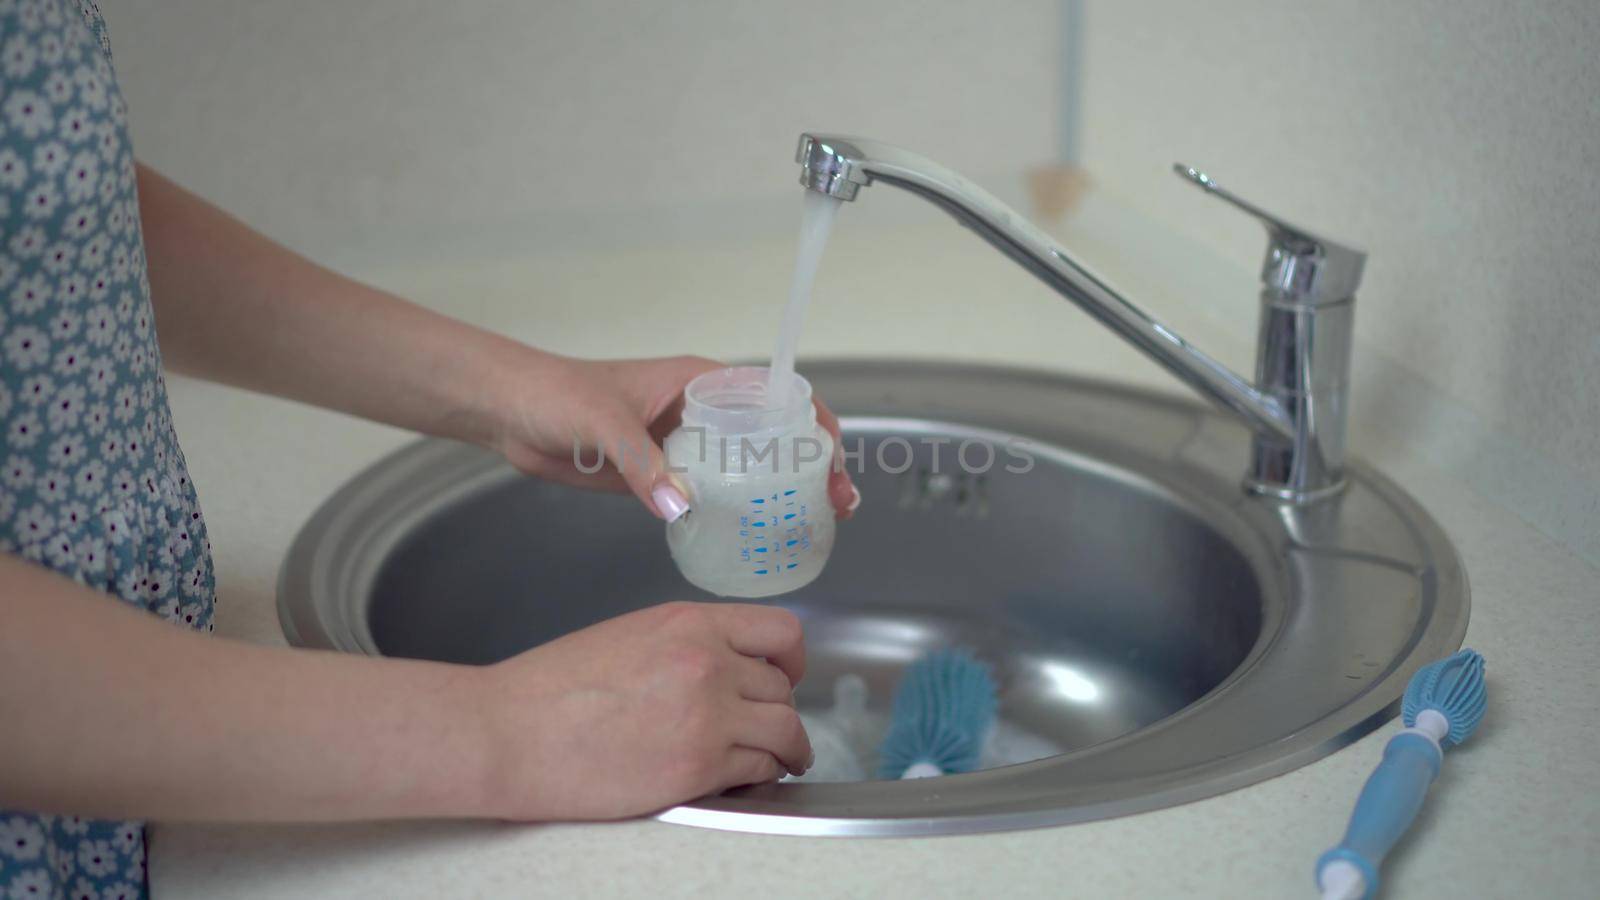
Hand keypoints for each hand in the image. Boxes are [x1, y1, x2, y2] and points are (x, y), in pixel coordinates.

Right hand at [473, 601, 810, 820]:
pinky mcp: (697, 768)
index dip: (792, 660)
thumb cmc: (550, 688)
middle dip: (780, 708)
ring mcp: (707, 717)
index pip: (779, 632)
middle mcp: (707, 663)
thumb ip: (685, 644)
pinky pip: (758, 770)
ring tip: (784, 758)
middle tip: (772, 724)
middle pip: (781, 688)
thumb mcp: (629, 635)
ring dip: (788, 747)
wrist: (509, 732)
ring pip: (784, 730)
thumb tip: (725, 668)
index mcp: (689, 624)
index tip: (788, 675)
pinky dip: (762, 775)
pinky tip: (748, 777)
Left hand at [489, 353, 859, 520]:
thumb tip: (679, 507)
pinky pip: (709, 492)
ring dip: (779, 493)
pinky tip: (751, 536)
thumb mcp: (603, 422)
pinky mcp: (660, 473)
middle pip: (772, 435)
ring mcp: (681, 444)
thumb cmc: (556, 394)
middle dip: (811, 466)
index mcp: (698, 381)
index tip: (835, 460)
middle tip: (835, 507)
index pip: (775, 395)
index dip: (814, 423)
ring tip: (809, 526)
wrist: (510, 411)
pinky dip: (735, 511)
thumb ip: (641, 463)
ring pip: (746, 467)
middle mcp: (698, 411)